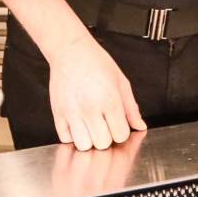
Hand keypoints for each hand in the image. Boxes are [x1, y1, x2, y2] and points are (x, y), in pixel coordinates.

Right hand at [48, 37, 145, 151]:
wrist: (70, 51)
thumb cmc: (96, 62)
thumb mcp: (121, 82)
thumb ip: (131, 108)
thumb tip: (139, 126)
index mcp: (109, 100)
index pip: (120, 135)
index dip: (121, 131)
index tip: (118, 124)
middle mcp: (90, 108)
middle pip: (102, 144)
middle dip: (106, 137)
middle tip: (104, 125)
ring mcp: (72, 113)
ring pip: (83, 145)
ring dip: (89, 140)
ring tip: (91, 126)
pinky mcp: (58, 113)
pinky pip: (65, 138)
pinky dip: (72, 136)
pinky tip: (78, 124)